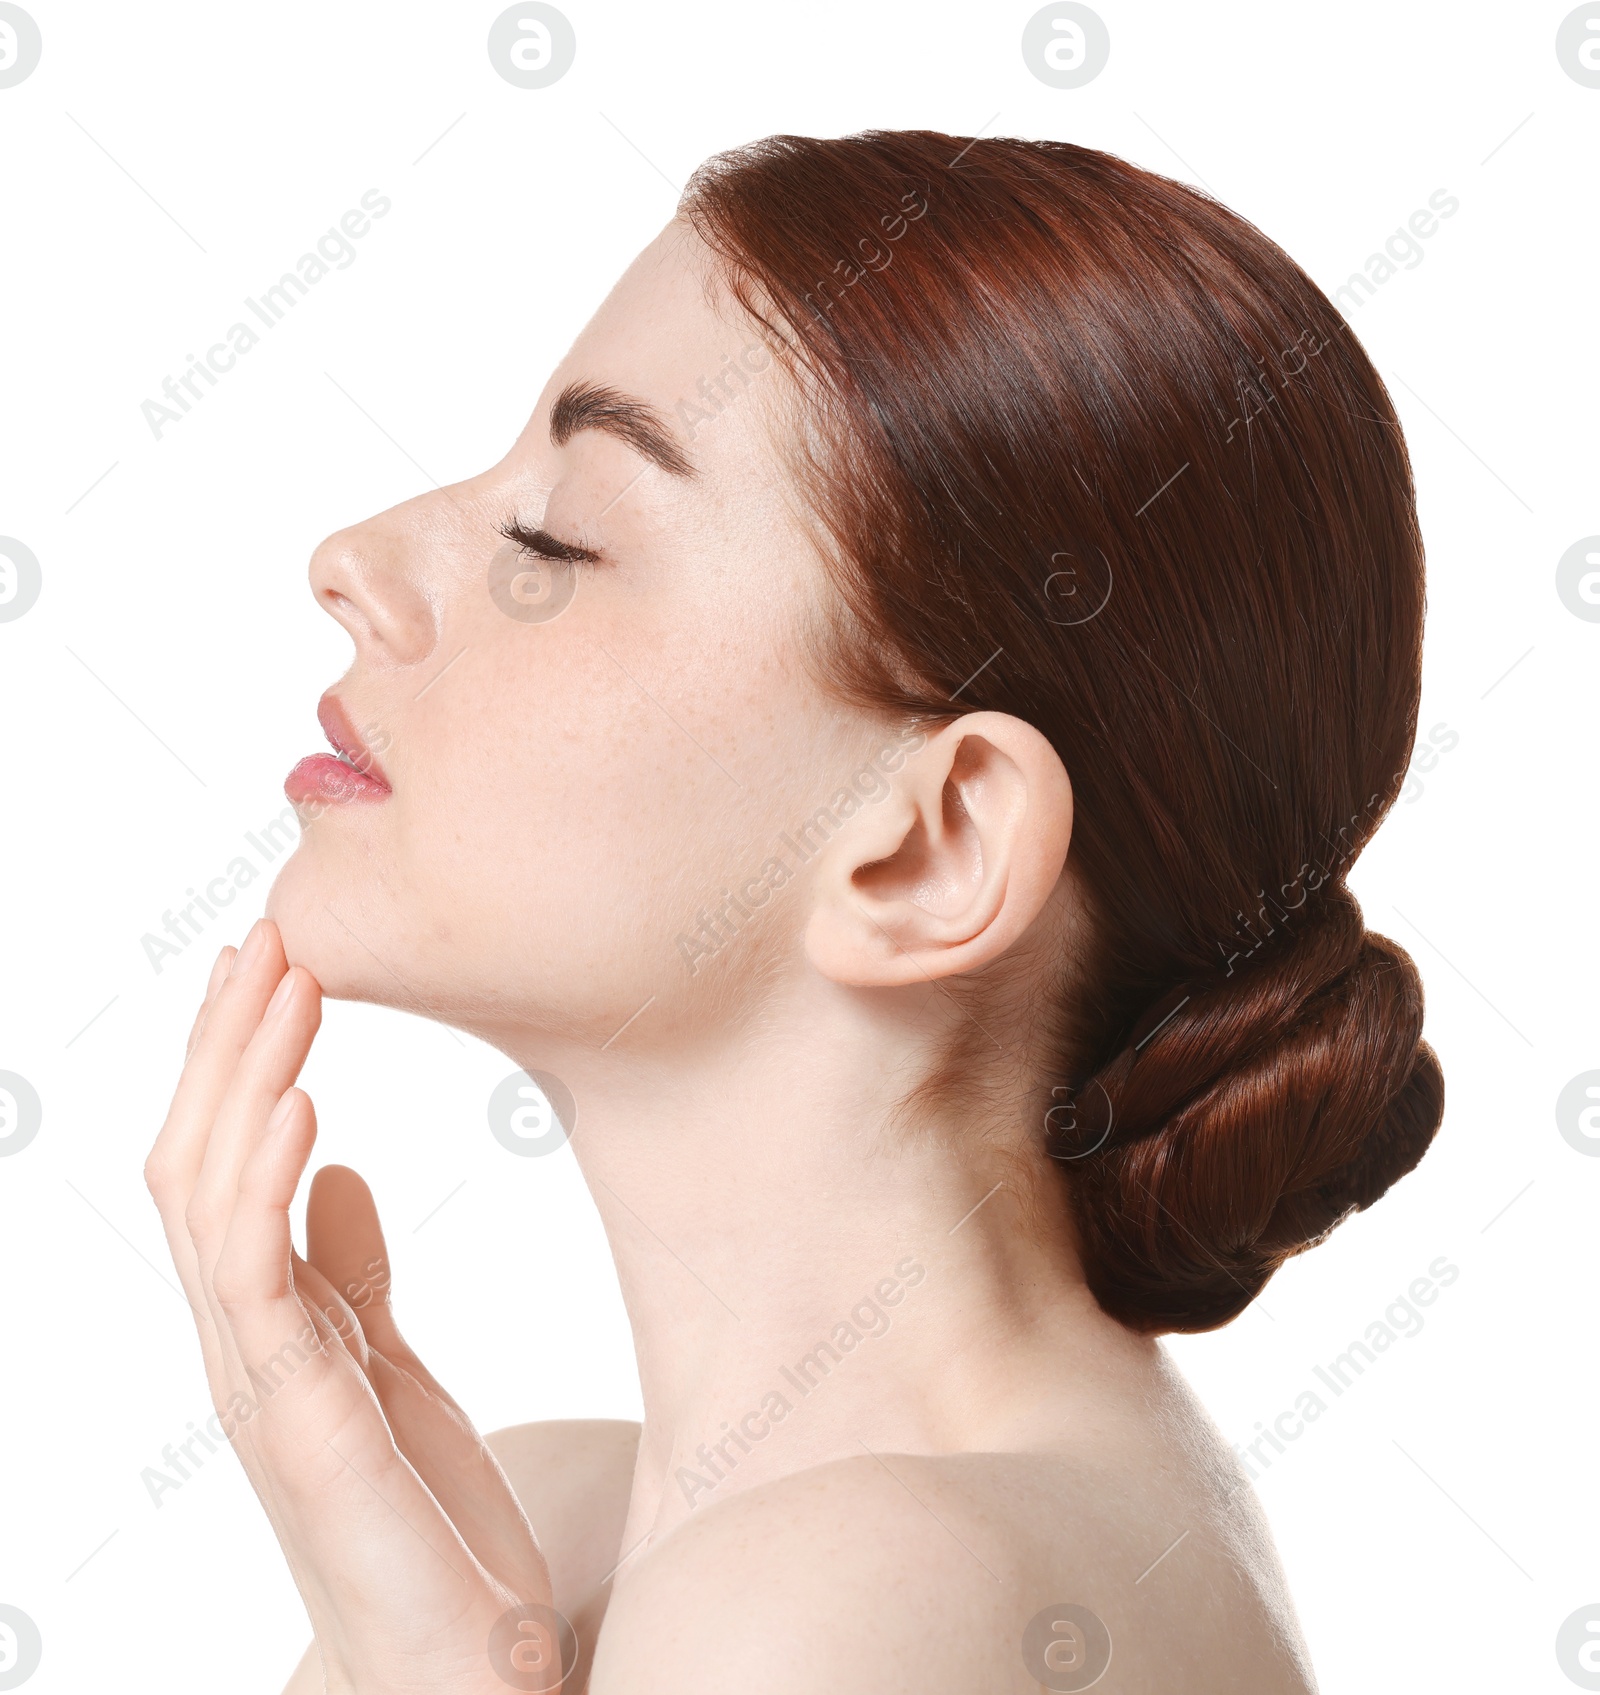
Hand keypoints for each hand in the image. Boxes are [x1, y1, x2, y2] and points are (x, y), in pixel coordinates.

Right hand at [144, 919, 559, 1693]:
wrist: (453, 1665)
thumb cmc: (420, 1522)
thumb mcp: (390, 1368)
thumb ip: (351, 1276)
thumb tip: (336, 1168)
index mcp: (264, 1323)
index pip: (221, 1166)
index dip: (235, 1062)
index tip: (272, 964)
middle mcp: (240, 1345)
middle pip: (199, 1163)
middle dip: (229, 1044)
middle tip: (270, 937)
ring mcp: (258, 1386)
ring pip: (212, 1203)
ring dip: (247, 1081)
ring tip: (287, 983)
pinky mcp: (301, 1425)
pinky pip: (260, 1284)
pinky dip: (268, 1183)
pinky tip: (302, 1102)